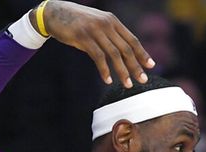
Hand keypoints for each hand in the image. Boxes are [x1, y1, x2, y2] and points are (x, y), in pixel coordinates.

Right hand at [30, 1, 153, 85]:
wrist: (54, 13)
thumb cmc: (78, 22)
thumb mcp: (97, 24)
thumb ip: (110, 35)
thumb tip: (124, 53)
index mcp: (112, 21)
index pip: (132, 39)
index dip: (142, 53)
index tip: (151, 66)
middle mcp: (106, 24)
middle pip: (126, 49)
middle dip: (136, 66)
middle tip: (143, 80)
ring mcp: (95, 30)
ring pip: (114, 54)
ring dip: (122, 71)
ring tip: (128, 84)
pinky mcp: (83, 37)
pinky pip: (98, 57)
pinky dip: (104, 70)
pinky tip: (108, 80)